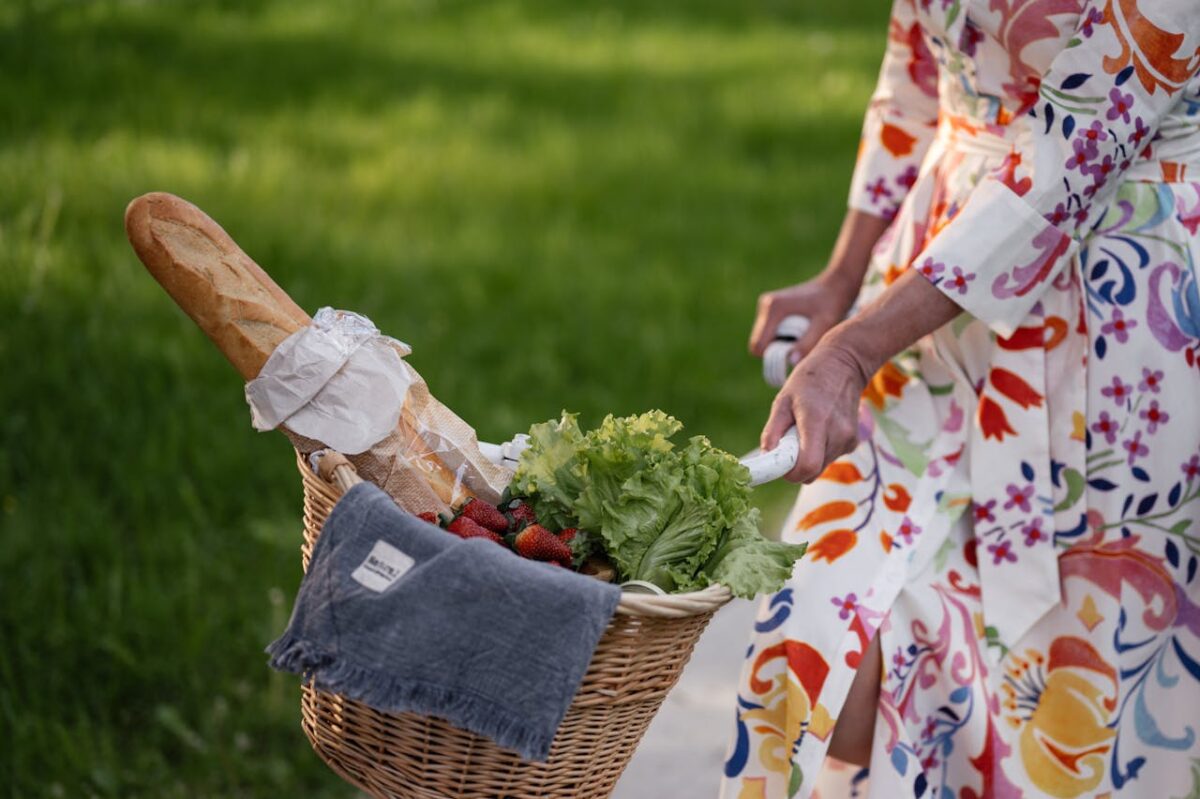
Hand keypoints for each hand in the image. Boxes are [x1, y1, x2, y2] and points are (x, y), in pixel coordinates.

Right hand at [748, 273, 857, 363]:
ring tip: (804, 335)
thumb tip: (791, 362)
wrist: (836, 284)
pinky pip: (771, 333)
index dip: (772, 357)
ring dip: (782, 344)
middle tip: (803, 344)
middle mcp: (766, 306)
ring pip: (765, 339)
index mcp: (774, 309)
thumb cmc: (832, 302)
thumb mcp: (823, 324)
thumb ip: (807, 343)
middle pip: (760, 343)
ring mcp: (768, 307)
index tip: (793, 356)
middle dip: (778, 350)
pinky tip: (802, 330)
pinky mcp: (772, 309)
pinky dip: (784, 338)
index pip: (758, 345)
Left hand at [760, 336, 871, 482]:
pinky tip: (819, 429)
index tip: (779, 465)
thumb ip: (773, 431)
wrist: (843, 366)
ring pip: (820, 467)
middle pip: (812, 471)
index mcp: (816, 422)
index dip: (790, 473)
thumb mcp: (783, 400)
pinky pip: (830, 458)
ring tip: (804, 430)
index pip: (807, 466)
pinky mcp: (853, 442)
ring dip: (807, 457)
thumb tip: (766, 456)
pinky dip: (819, 451)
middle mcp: (837, 434)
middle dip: (795, 465)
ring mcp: (848, 439)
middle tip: (788, 443)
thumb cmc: (809, 381)